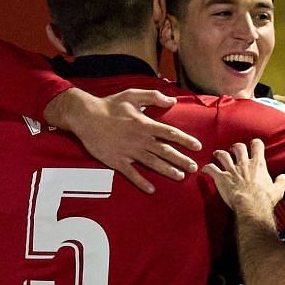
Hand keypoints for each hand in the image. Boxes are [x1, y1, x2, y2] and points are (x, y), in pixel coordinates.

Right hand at [43, 86, 200, 193]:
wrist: (86, 117)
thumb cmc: (109, 105)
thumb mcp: (133, 95)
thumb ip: (154, 97)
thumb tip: (172, 101)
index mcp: (145, 124)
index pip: (171, 133)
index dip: (186, 140)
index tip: (197, 146)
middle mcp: (140, 139)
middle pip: (165, 151)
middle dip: (182, 160)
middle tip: (194, 168)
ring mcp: (129, 152)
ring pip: (153, 163)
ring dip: (167, 171)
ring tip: (180, 177)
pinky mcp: (117, 161)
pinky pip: (132, 174)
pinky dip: (142, 182)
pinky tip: (151, 189)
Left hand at [204, 139, 284, 219]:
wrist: (251, 205)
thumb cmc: (265, 199)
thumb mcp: (278, 190)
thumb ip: (282, 181)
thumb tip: (284, 177)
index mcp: (258, 164)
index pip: (257, 145)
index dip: (254, 144)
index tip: (253, 145)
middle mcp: (244, 164)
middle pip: (238, 147)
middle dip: (235, 147)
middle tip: (233, 149)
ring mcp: (231, 170)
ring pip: (222, 155)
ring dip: (219, 154)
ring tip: (217, 154)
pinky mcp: (221, 178)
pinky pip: (211, 169)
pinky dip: (206, 169)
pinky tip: (204, 170)